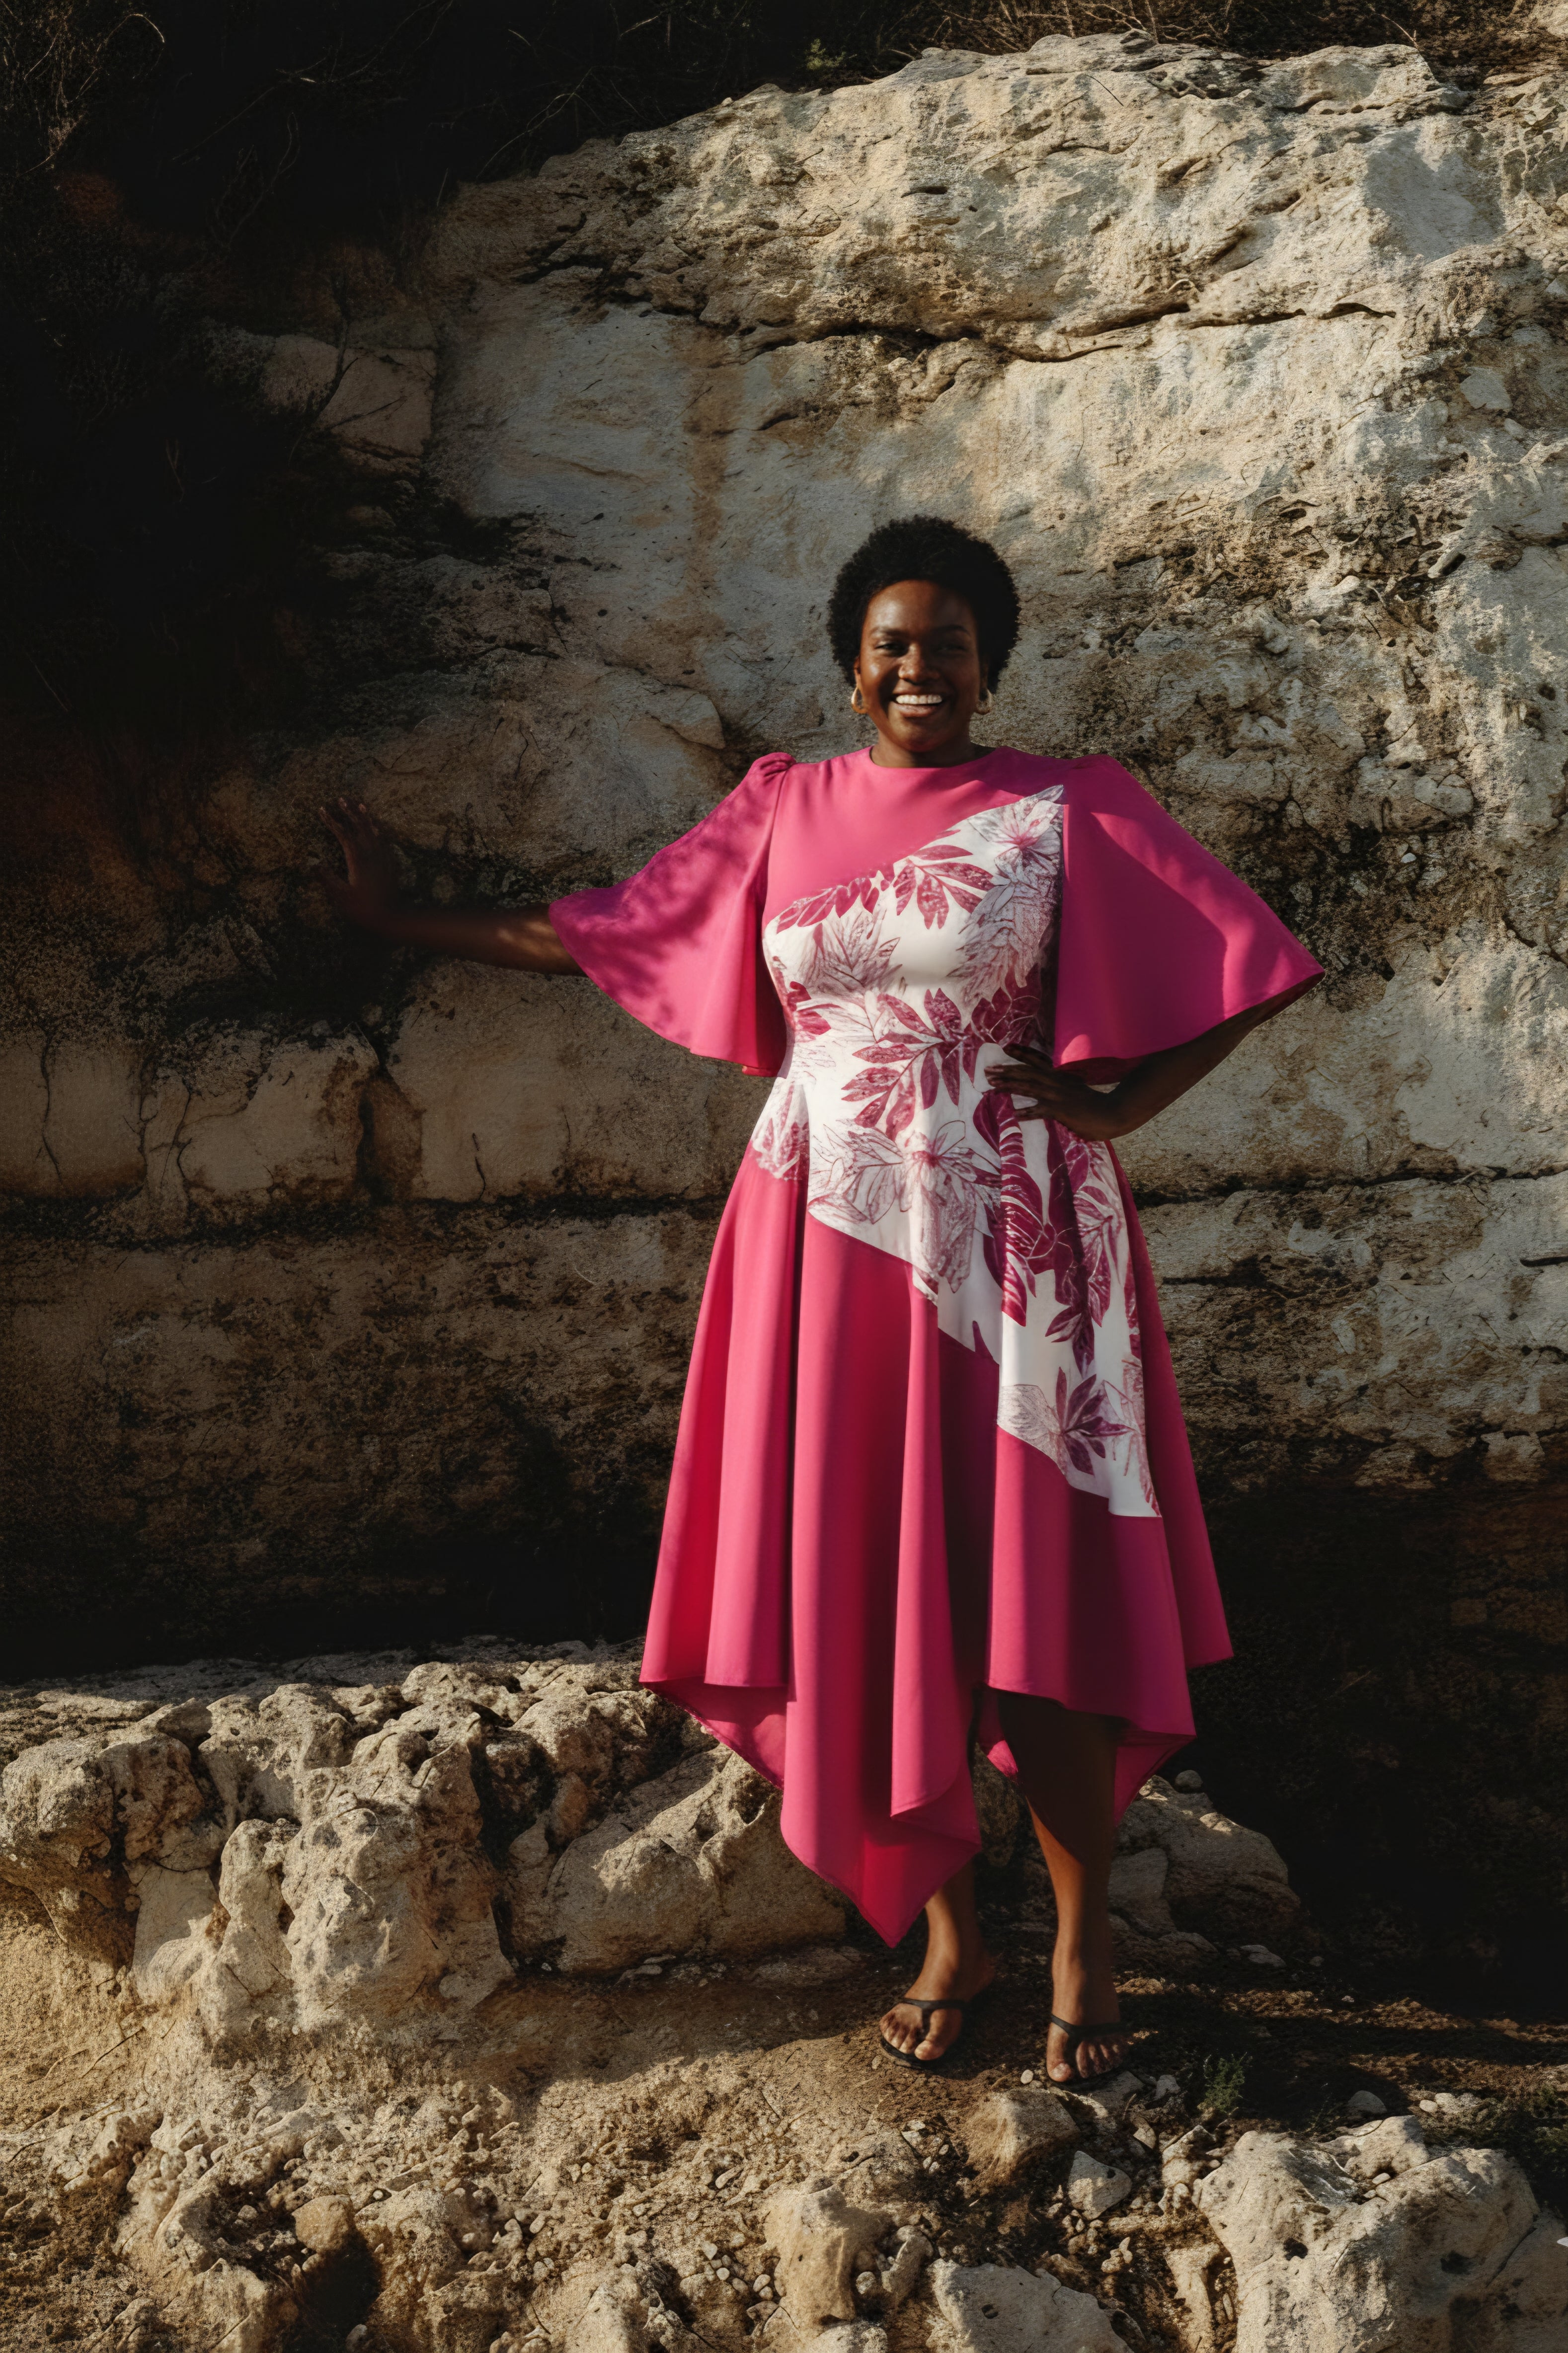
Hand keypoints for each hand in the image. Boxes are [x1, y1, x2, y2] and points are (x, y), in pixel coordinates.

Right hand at [318, 798, 401, 930]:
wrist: (392, 917)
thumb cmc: (363, 909)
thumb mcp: (340, 896)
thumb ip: (326, 878)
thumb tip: (312, 863)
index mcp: (357, 860)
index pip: (343, 834)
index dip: (332, 821)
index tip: (322, 809)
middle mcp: (372, 854)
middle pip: (360, 827)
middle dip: (350, 812)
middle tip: (342, 798)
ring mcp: (383, 858)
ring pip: (374, 831)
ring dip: (365, 817)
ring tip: (361, 804)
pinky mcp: (391, 864)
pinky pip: (384, 841)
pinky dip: (378, 831)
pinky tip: (377, 828)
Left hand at [984, 1044, 1132, 1140]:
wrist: (1111, 1113)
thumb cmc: (1094, 1105)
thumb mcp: (1076, 1090)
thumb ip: (1062, 1087)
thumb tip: (1049, 1090)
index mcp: (1060, 1076)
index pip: (1038, 1061)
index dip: (1021, 1054)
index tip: (1006, 1047)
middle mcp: (1056, 1082)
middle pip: (1027, 1073)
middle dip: (1006, 1071)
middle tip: (988, 1071)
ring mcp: (1058, 1095)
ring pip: (1029, 1087)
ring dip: (1009, 1086)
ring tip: (993, 1087)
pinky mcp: (1061, 1110)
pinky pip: (1040, 1110)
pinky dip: (1028, 1112)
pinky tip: (1015, 1114)